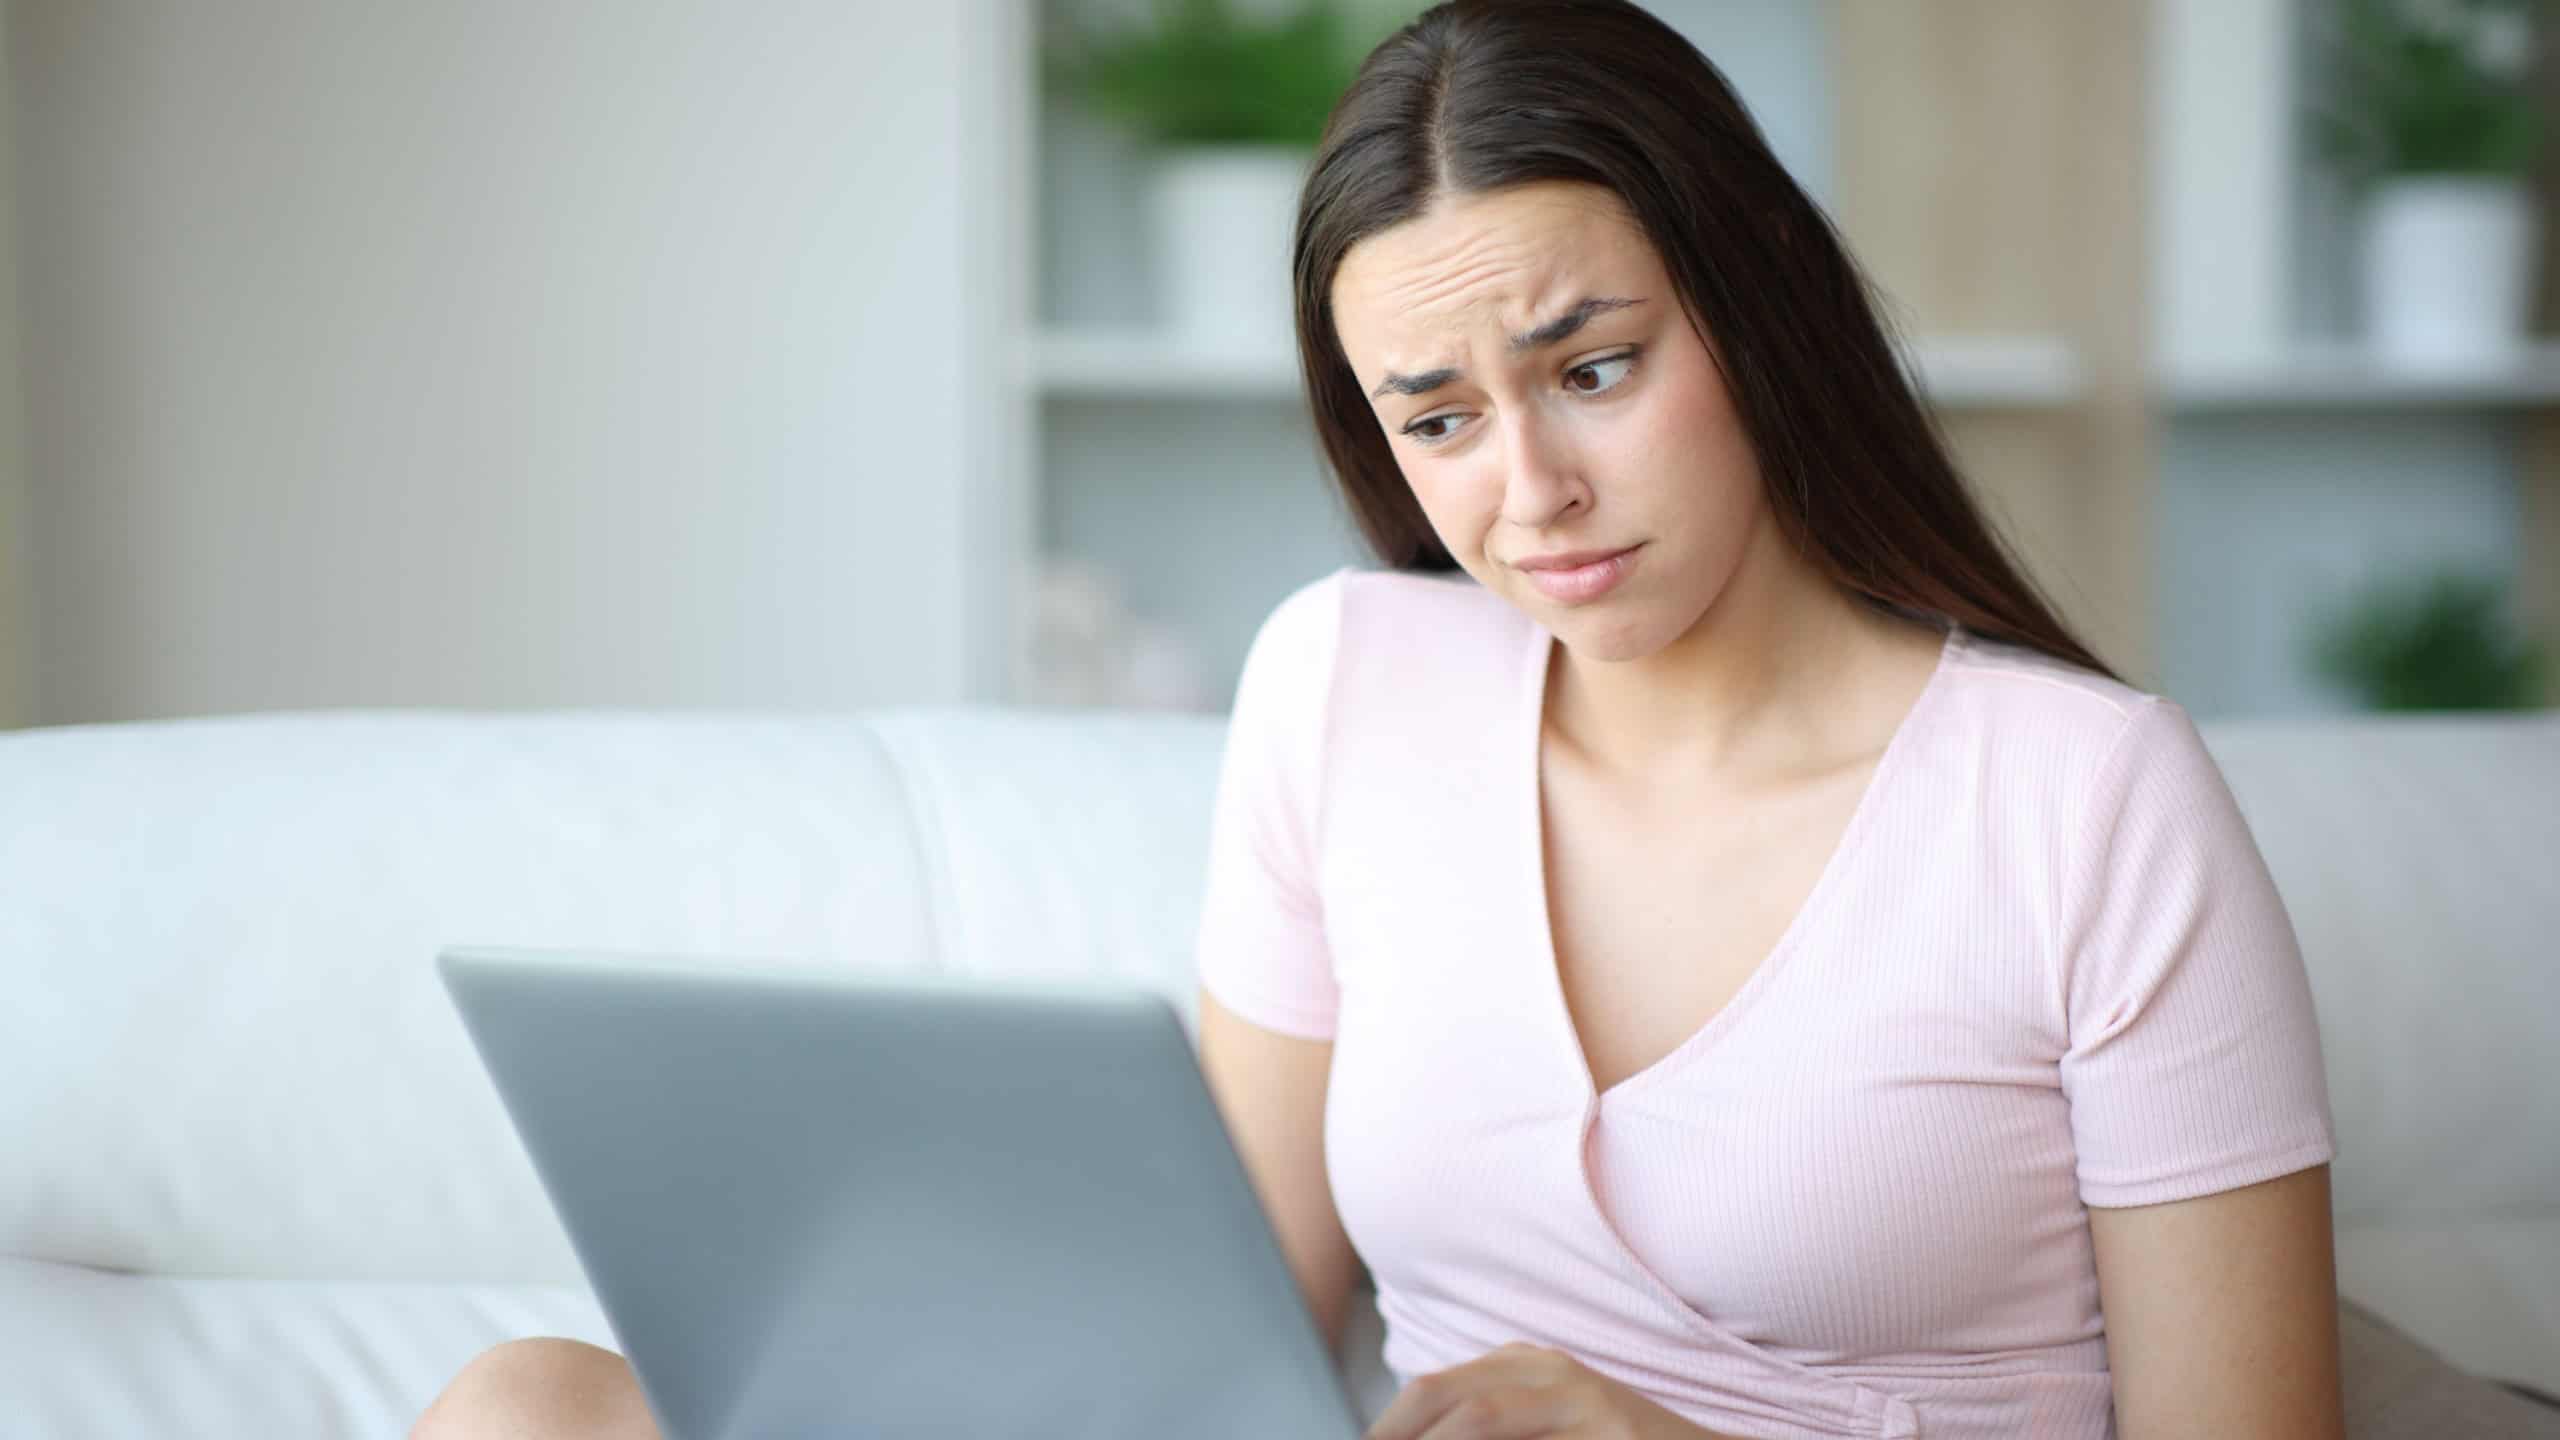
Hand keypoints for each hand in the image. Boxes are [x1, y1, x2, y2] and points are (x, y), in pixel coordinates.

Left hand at [1363, 1342, 1731, 1439]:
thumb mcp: (1544, 1426)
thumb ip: (1486, 1425)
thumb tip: (1405, 1437)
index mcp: (1523, 1364)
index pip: (1433, 1389)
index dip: (1388, 1428)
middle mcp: (1550, 1371)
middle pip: (1448, 1397)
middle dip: (1400, 1435)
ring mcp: (1585, 1402)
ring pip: (1481, 1418)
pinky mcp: (1612, 1435)